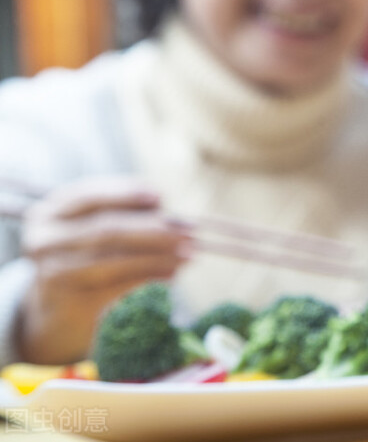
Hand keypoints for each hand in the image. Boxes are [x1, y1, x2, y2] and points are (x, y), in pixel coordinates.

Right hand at [19, 178, 189, 363]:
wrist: (59, 308)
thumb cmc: (89, 255)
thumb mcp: (100, 228)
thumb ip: (129, 215)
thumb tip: (170, 213)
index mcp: (50, 211)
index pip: (90, 195)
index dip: (126, 194)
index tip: (161, 196)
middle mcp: (43, 239)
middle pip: (106, 229)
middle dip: (153, 229)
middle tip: (189, 232)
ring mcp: (51, 271)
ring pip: (113, 259)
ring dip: (157, 257)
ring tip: (188, 255)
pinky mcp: (65, 300)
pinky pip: (115, 287)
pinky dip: (148, 278)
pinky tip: (172, 275)